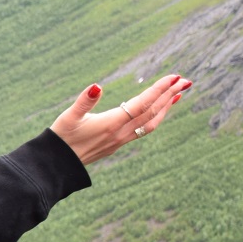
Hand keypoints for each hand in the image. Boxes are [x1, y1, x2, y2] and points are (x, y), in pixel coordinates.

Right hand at [50, 73, 191, 165]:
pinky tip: (157, 111)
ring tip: (177, 95)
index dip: (159, 89)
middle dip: (169, 95)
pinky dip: (155, 118)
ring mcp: (120, 140)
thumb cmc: (60, 138)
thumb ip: (84, 101)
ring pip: (151, 124)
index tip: (174, 76)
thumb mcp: (68, 117)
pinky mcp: (117, 144)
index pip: (142, 103)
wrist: (56, 165)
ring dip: (166, 108)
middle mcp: (120, 133)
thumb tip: (96, 87)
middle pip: (152, 112)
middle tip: (185, 81)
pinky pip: (143, 130)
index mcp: (111, 124)